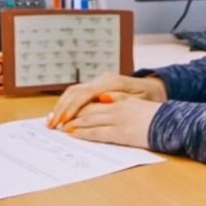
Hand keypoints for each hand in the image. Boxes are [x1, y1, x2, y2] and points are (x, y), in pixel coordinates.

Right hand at [47, 73, 166, 128]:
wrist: (154, 87)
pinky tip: (59, 114)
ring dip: (60, 106)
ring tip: (51, 122)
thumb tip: (102, 98)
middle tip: (52, 125)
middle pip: (75, 92)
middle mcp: (102, 80)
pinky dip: (66, 104)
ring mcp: (98, 82)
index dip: (73, 108)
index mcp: (111, 83)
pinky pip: (77, 93)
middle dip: (62, 109)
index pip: (85, 94)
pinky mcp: (96, 87)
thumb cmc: (149, 96)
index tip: (64, 122)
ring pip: (73, 91)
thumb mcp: (141, 99)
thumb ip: (122, 99)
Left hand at [62, 97, 161, 148]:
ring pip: (90, 120)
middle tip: (58, 120)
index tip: (68, 110)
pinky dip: (84, 133)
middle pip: (88, 110)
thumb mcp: (137, 102)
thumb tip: (104, 97)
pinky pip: (98, 133)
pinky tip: (74, 134)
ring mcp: (118, 120)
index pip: (94, 102)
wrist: (171, 123)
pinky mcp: (121, 133)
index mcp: (120, 100)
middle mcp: (116, 108)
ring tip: (61, 127)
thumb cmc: (156, 115)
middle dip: (71, 115)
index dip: (79, 107)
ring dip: (74, 124)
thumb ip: (120, 99)